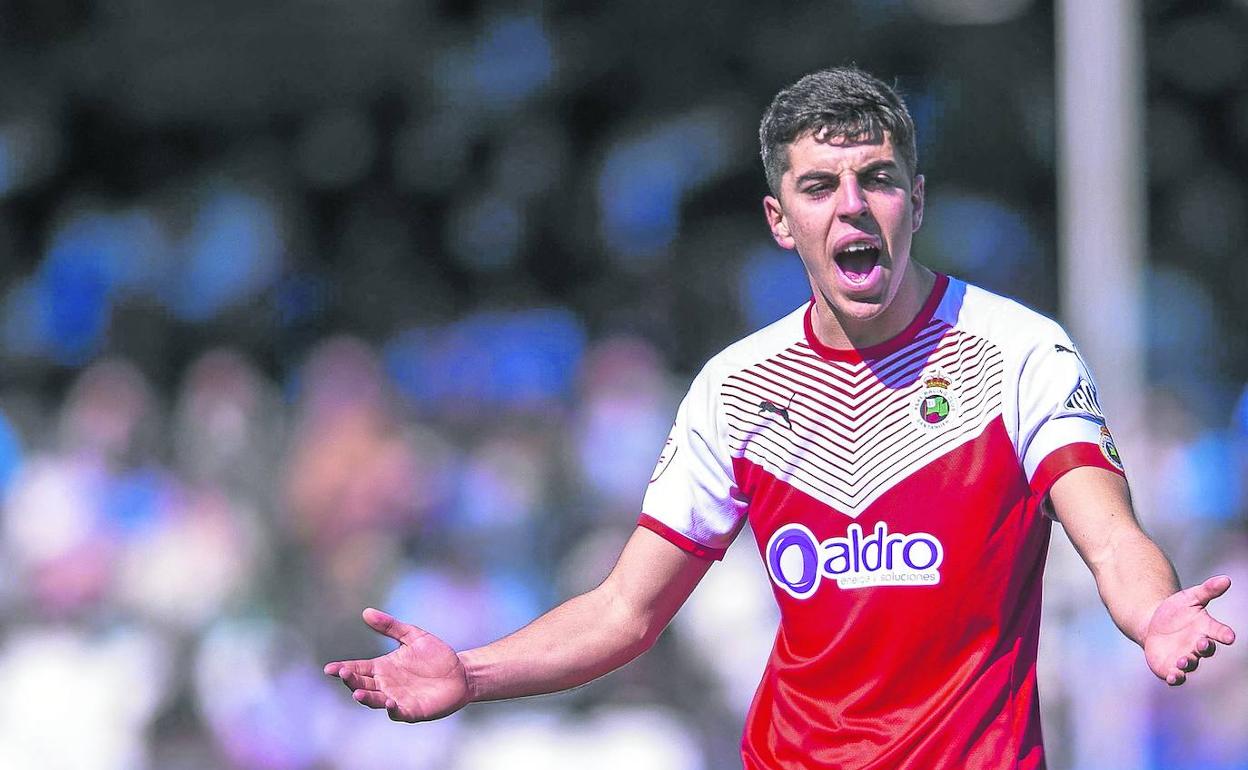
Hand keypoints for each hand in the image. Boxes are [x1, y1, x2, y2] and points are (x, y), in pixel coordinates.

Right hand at [324, 608, 470, 720]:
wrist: (461, 673)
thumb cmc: (436, 655)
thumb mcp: (413, 636)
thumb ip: (390, 626)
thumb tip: (366, 612)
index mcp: (382, 667)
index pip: (357, 669)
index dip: (343, 669)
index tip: (329, 668)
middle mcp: (386, 685)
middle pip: (362, 685)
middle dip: (350, 681)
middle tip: (342, 674)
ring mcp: (397, 699)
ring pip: (375, 701)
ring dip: (366, 698)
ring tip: (357, 693)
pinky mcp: (412, 711)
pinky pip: (398, 712)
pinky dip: (391, 710)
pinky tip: (389, 702)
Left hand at [1143, 575, 1236, 685]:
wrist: (1152, 625)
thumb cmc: (1176, 611)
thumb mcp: (1189, 598)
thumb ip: (1207, 590)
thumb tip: (1226, 579)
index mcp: (1206, 629)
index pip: (1219, 632)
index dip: (1224, 634)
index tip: (1230, 637)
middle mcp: (1198, 646)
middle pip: (1206, 649)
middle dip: (1205, 647)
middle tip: (1202, 643)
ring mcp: (1186, 657)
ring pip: (1191, 664)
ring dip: (1188, 663)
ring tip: (1183, 659)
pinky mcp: (1171, 668)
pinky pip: (1176, 676)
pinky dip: (1176, 678)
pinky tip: (1172, 677)